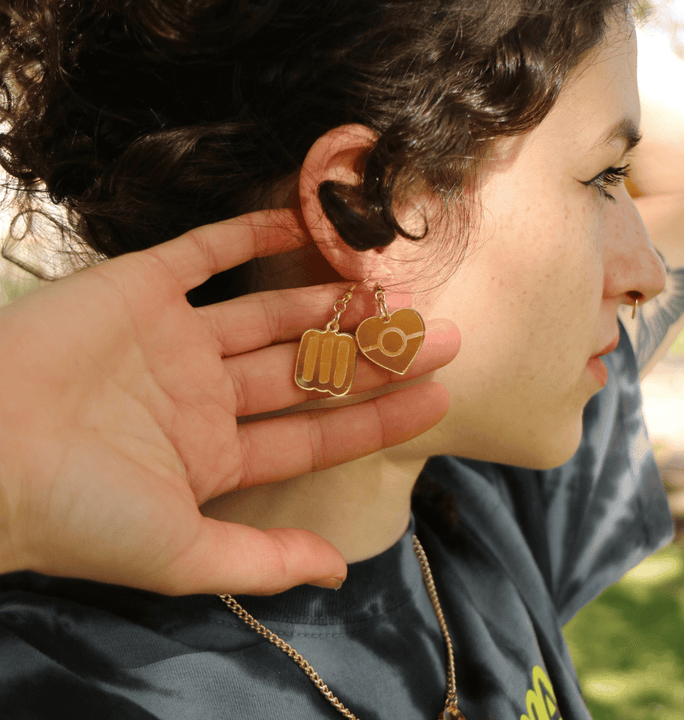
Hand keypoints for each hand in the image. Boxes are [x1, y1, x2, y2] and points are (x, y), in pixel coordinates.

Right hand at [0, 210, 458, 594]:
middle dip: (374, 354)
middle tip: (440, 335)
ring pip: (269, 313)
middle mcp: (202, 394)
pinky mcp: (137, 287)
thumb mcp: (182, 554)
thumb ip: (264, 561)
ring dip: (328, 301)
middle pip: (307, 371)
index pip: (318, 434)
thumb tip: (337, 571)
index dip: (380, 416)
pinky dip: (249, 233)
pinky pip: (204, 251)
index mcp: (215, 454)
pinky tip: (304, 223)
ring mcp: (172, 339)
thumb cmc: (78, 512)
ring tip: (390, 292)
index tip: (438, 395)